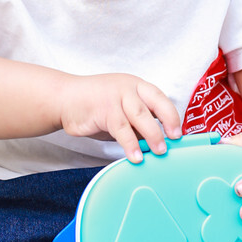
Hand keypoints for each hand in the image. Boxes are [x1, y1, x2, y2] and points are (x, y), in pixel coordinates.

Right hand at [58, 73, 181, 162]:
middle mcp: (127, 88)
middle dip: (165, 125)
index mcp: (136, 86)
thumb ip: (136, 123)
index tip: (178, 133)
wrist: (63, 99)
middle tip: (171, 142)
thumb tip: (156, 142)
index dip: (171, 115)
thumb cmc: (93, 106)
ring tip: (157, 152)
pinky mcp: (102, 109)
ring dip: (151, 136)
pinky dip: (130, 143)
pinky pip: (121, 128)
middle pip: (152, 106)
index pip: (159, 98)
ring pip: (138, 116)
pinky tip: (135, 155)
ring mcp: (114, 96)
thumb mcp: (120, 111)